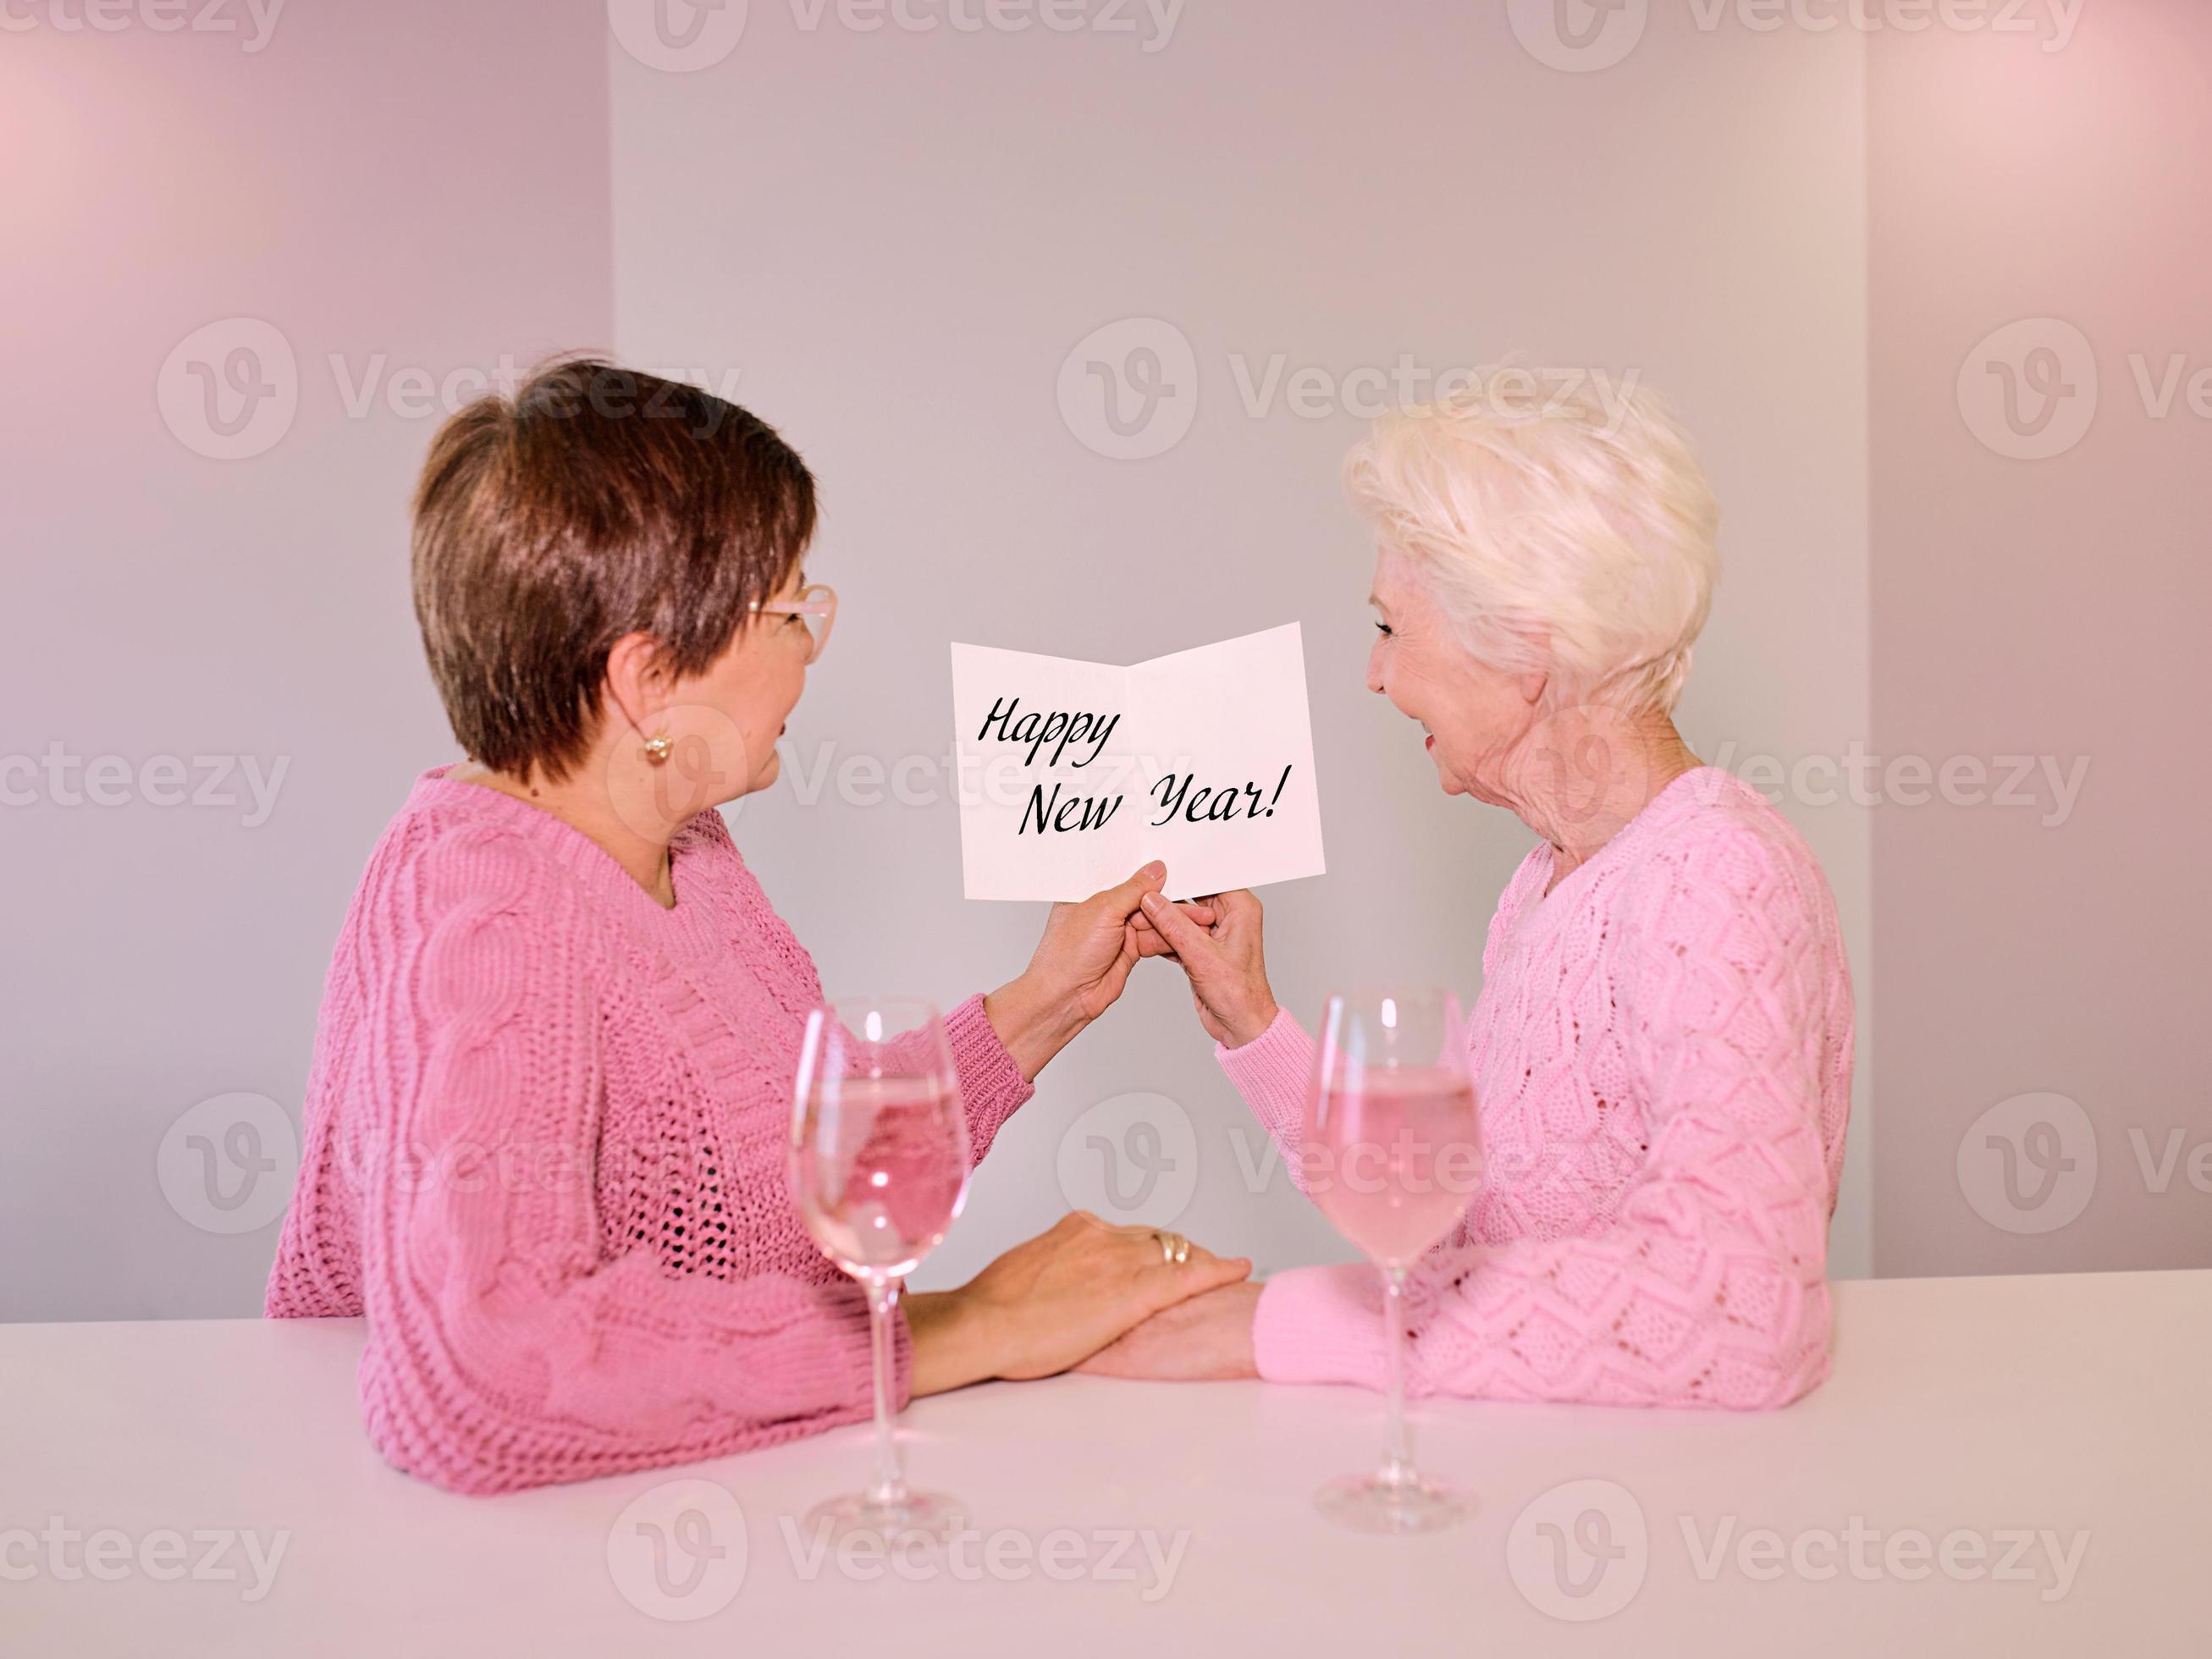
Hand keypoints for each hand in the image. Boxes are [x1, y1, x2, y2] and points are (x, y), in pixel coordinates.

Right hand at [905, 1213, 1251, 1394]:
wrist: (982, 1323)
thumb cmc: (992, 1309)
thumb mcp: (1026, 1271)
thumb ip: (1054, 1265)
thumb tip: (1058, 1278)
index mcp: (1077, 1228)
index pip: (1129, 1233)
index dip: (1151, 1247)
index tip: (1161, 1256)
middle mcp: (1103, 1235)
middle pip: (1158, 1239)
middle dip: (1180, 1253)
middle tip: (1200, 1265)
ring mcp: (1120, 1260)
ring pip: (1176, 1253)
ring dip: (1199, 1261)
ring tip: (1220, 1271)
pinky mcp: (1132, 1293)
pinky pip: (1187, 1276)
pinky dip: (1217, 1270)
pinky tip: (1237, 1269)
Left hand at [986, 863, 1208, 1077]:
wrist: (1065, 998)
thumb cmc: (1067, 955)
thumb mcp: (1103, 910)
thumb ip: (1133, 889)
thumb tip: (1155, 870)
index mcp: (1089, 891)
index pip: (1126, 874)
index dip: (1151, 872)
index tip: (1177, 866)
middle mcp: (1103, 910)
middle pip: (1145, 898)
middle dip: (1171, 899)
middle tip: (1198, 898)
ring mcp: (1117, 930)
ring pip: (1154, 920)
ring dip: (1176, 921)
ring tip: (1201, 918)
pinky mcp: (1129, 950)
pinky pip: (1156, 939)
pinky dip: (1172, 938)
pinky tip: (1189, 934)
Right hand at [1135, 887, 1279, 1048]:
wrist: (1242, 1026)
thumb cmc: (1240, 995)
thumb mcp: (1202, 957)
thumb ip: (1174, 926)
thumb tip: (1153, 902)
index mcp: (1240, 909)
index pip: (1209, 878)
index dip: (1184, 875)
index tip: (1159, 877)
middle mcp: (1229, 918)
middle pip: (1192, 896)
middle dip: (1167, 899)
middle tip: (1144, 897)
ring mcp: (1213, 934)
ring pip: (1181, 916)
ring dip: (1161, 920)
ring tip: (1140, 917)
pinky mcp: (1200, 949)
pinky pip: (1177, 933)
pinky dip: (1162, 936)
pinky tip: (1146, 935)